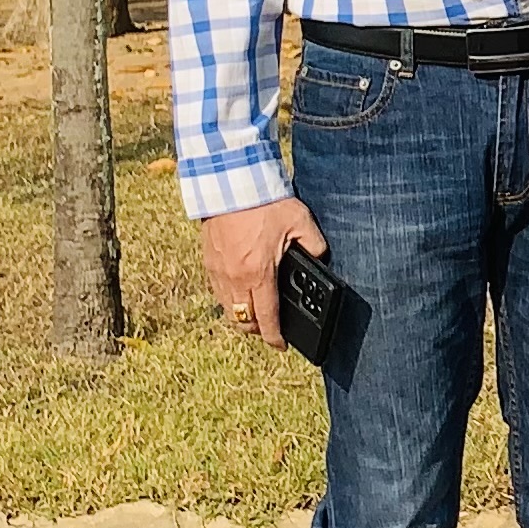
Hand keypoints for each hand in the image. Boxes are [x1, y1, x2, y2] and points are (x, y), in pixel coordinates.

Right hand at [201, 198, 326, 348]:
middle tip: (271, 328)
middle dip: (258, 330)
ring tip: (256, 312)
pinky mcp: (207, 261)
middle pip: (243, 321)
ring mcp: (218, 271)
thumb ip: (315, 245)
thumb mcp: (301, 222)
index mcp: (259, 274)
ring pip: (228, 310)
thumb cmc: (266, 202)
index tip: (281, 346)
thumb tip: (320, 258)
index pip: (267, 318)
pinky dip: (230, 299)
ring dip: (242, 317)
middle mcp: (235, 279)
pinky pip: (217, 292)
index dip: (274, 338)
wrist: (230, 181)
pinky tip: (241, 291)